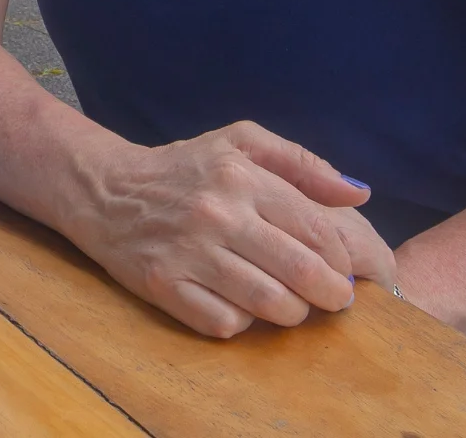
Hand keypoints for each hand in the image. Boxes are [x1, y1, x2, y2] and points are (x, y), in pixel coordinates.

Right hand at [67, 120, 396, 338]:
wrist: (106, 190)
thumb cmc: (184, 168)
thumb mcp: (240, 142)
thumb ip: (302, 162)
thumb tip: (359, 193)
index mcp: (241, 177)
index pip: (317, 229)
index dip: (344, 260)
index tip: (347, 272)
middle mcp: (216, 214)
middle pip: (300, 271)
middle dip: (332, 295)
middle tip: (336, 300)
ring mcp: (187, 253)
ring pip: (268, 303)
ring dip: (295, 314)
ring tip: (296, 308)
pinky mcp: (162, 286)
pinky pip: (224, 323)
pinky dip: (244, 323)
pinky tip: (244, 309)